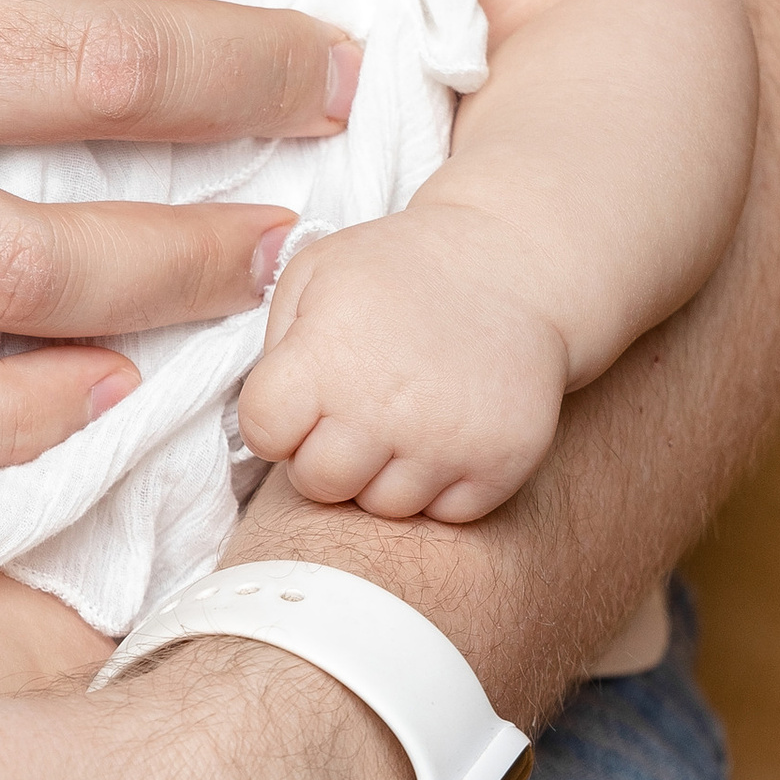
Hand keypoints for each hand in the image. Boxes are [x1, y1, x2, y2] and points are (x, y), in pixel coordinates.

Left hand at [240, 204, 569, 520]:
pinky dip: (443, 484)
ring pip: (384, 506)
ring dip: (385, 473)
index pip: (263, 433)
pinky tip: (446, 434)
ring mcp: (446, 442)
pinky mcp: (500, 465)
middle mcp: (383, 409)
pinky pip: (446, 514)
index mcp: (327, 360)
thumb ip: (275, 346)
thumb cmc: (401, 269)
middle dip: (326, 455)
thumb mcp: (314, 275)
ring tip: (405, 419)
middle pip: (319, 484)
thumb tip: (265, 416)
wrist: (516, 265)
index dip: (276, 419)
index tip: (304, 398)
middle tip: (354, 416)